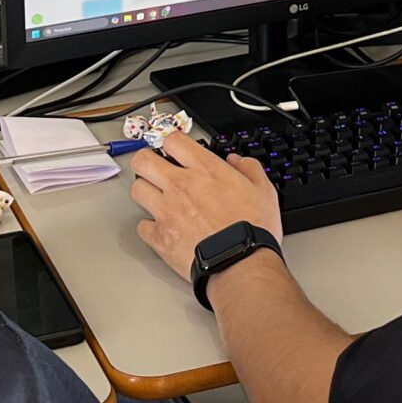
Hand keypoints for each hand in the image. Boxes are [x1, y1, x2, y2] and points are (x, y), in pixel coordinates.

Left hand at [128, 132, 281, 283]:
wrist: (240, 263)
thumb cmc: (253, 229)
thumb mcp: (264, 191)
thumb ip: (250, 169)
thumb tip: (238, 161)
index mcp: (205, 170)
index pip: (173, 139)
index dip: (171, 141)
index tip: (173, 148)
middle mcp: (180, 185)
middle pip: (143, 160)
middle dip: (145, 160)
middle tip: (153, 167)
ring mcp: (166, 211)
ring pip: (137, 189)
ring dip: (144, 190)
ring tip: (155, 196)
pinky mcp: (160, 237)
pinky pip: (142, 226)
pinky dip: (148, 227)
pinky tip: (159, 228)